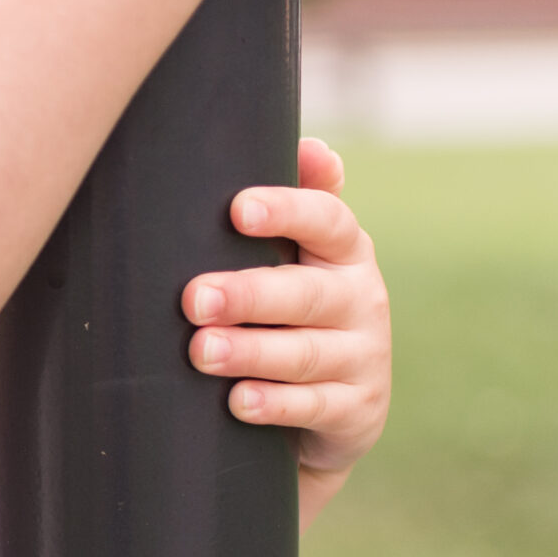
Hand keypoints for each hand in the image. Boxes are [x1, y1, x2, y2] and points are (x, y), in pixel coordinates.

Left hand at [183, 140, 390, 526]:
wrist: (327, 406)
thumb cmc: (289, 312)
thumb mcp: (292, 258)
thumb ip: (294, 206)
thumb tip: (312, 147)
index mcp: (342, 251)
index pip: (327, 220)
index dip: (287, 211)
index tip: (239, 209)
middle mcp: (361, 298)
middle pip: (306, 293)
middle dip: (249, 295)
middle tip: (194, 297)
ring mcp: (363, 356)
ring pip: (305, 353)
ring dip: (251, 352)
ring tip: (202, 351)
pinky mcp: (357, 409)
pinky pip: (314, 406)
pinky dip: (275, 405)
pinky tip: (238, 401)